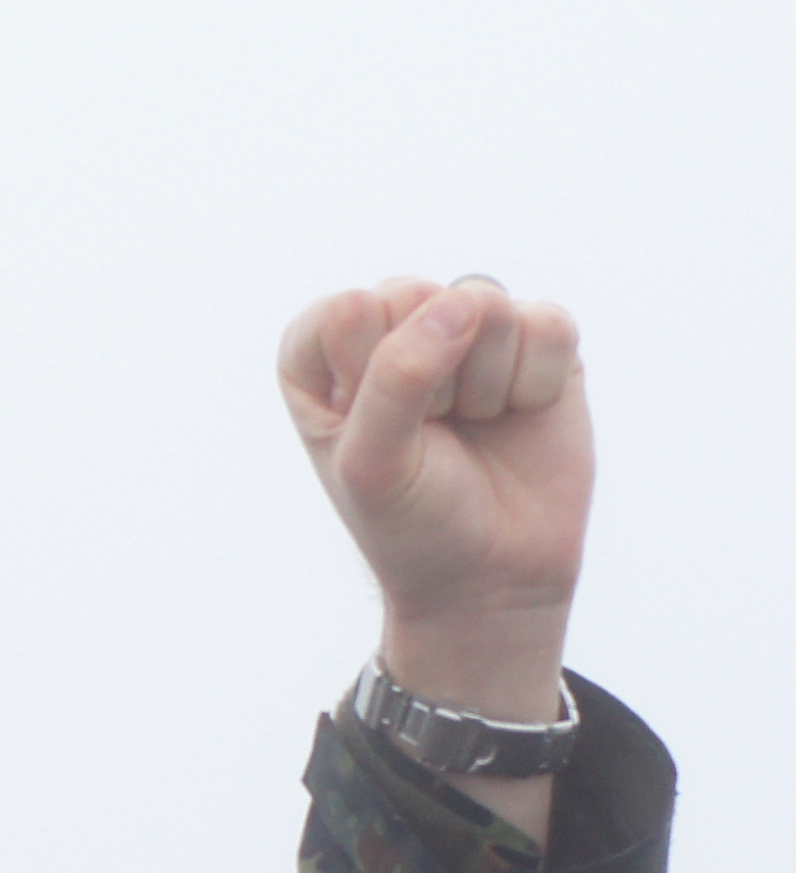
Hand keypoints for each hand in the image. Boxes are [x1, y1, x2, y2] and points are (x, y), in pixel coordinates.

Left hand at [277, 278, 589, 722]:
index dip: (370, 378)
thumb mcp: (375, 462)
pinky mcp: (535, 340)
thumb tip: (465, 301)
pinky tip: (518, 414)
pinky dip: (538, 382)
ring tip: (473, 425)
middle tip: (433, 434)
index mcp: (323, 350)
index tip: (375, 433)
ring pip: (488, 305)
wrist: (492, 575)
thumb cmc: (412, 521)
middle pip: (420, 296)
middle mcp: (392, 326)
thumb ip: (398, 375)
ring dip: (486, 384)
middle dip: (433, 379)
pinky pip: (549, 324)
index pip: (348, 311)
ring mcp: (467, 328)